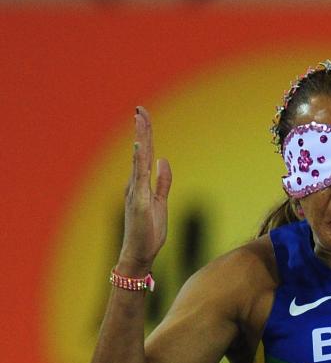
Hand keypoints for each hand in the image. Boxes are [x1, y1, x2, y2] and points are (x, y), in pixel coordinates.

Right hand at [118, 107, 171, 274]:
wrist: (139, 254)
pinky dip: (140, 163)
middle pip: (140, 152)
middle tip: (140, 109)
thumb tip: (164, 161)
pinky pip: (140, 179)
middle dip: (141, 130)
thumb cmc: (148, 232)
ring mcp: (135, 192)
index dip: (145, 135)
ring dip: (141, 140)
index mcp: (140, 184)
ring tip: (140, 119)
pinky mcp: (139, 202)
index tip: (143, 116)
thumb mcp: (160, 202)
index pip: (144, 154)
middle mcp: (134, 184)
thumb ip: (163, 182)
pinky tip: (142, 148)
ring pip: (138, 160)